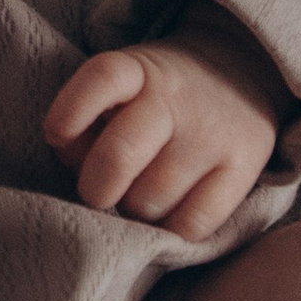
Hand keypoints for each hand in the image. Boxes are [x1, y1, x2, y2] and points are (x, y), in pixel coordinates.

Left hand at [46, 6, 285, 242]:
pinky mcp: (244, 167)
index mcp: (138, 70)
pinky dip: (170, 230)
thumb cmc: (156, 97)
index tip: (56, 134)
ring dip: (135, 209)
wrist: (241, 73)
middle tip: (98, 192)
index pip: (102, 78)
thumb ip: (90, 122)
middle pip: (120, 155)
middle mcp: (176, 98)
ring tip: (142, 192)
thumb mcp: (122, 87)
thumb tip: (78, 171)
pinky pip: (191, 225)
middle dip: (95, 187)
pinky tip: (168, 211)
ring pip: (150, 202)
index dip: (70, 109)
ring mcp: (212, 134)